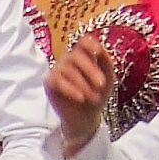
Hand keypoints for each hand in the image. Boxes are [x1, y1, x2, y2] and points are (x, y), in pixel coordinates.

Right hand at [48, 33, 112, 149]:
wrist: (86, 117)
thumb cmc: (97, 94)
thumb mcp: (109, 79)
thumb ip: (106, 62)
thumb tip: (100, 49)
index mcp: (84, 55)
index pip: (84, 42)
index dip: (89, 44)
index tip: (98, 51)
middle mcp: (69, 59)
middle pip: (76, 55)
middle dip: (90, 70)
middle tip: (102, 84)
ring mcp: (57, 70)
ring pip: (67, 70)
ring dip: (84, 85)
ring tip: (94, 98)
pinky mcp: (49, 83)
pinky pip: (57, 81)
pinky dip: (70, 89)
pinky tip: (80, 98)